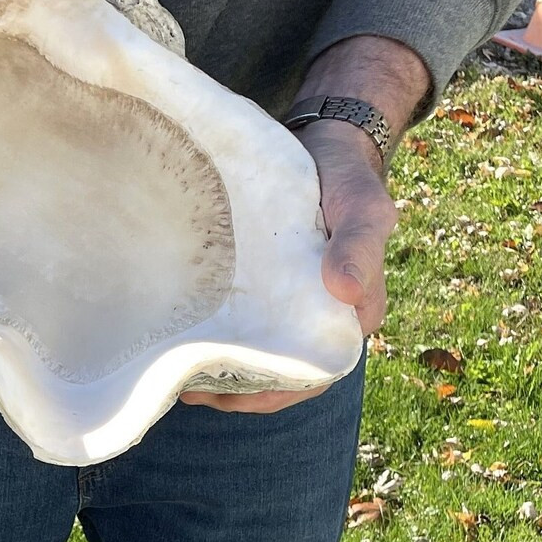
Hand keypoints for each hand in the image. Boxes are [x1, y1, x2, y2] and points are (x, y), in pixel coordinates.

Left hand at [180, 119, 394, 412]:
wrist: (329, 144)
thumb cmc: (350, 180)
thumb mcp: (363, 209)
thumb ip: (358, 247)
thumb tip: (346, 293)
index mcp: (352, 317)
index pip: (313, 375)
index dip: (273, 394)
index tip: (228, 397)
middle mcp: (320, 319)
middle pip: (280, 376)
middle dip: (237, 393)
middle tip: (188, 393)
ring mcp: (292, 303)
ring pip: (259, 354)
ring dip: (222, 372)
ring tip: (177, 376)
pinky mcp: (267, 285)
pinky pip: (244, 321)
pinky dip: (218, 335)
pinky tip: (184, 337)